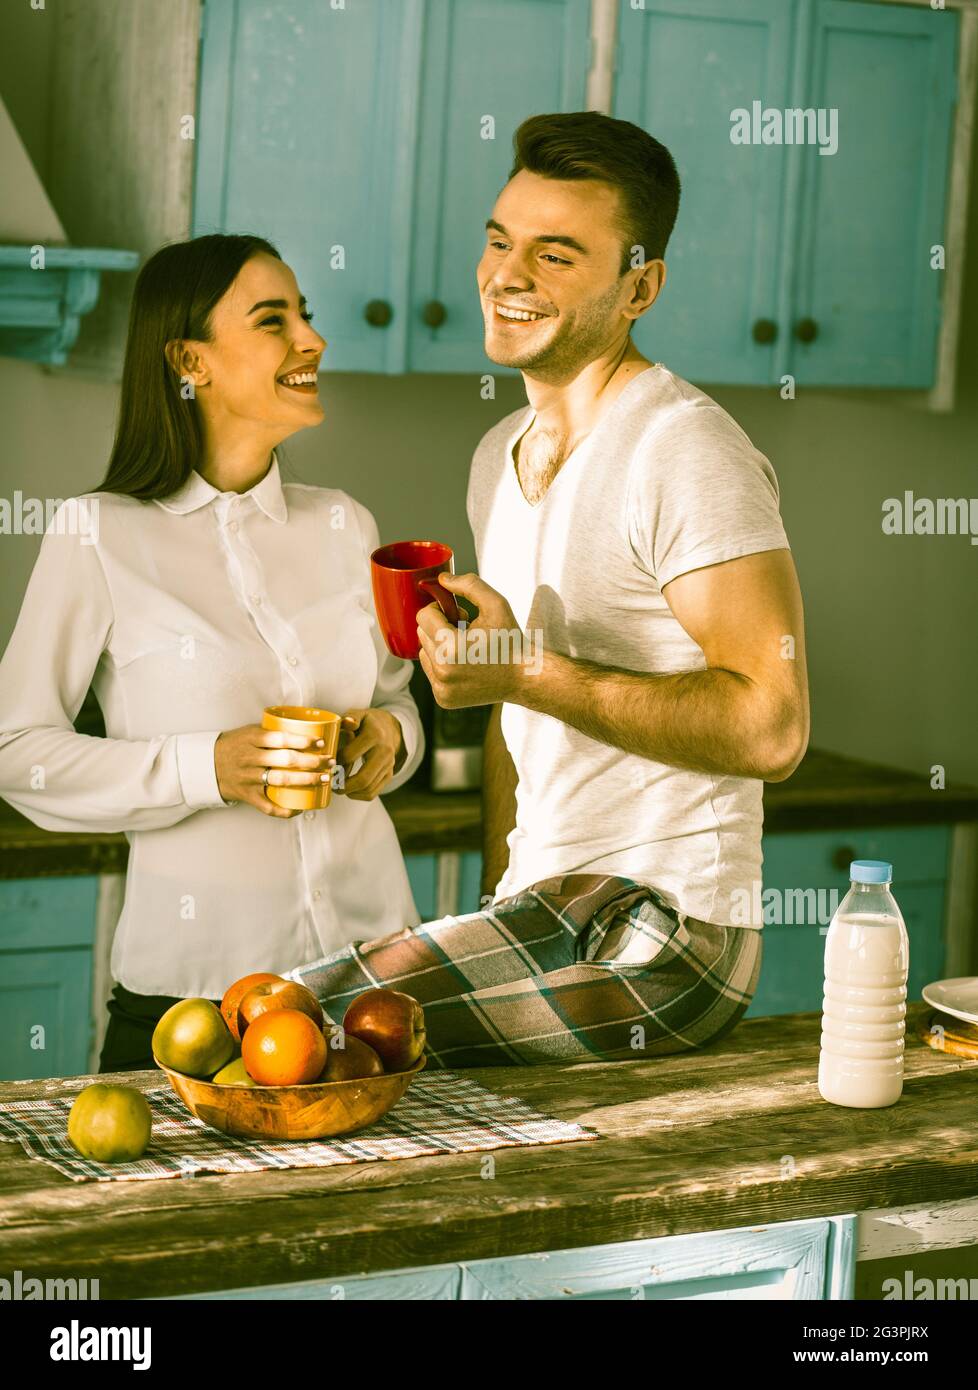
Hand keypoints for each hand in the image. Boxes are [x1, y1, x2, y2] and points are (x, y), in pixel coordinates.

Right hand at [214, 724, 336, 818]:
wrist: (208, 765)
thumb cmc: (235, 746)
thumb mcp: (249, 732)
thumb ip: (272, 732)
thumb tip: (305, 729)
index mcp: (252, 739)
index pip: (280, 738)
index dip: (302, 740)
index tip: (320, 742)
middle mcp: (250, 758)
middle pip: (286, 760)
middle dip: (312, 762)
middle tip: (329, 762)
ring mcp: (249, 778)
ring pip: (281, 781)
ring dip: (306, 781)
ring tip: (323, 779)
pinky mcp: (248, 795)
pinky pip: (268, 806)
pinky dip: (285, 809)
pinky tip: (301, 807)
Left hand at [334, 708, 403, 799]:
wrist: (390, 729)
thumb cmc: (367, 722)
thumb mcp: (360, 714)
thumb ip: (351, 717)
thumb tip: (347, 723)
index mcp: (375, 735)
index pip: (350, 755)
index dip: (334, 762)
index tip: (325, 763)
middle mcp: (385, 752)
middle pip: (363, 778)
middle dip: (342, 785)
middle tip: (329, 783)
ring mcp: (389, 765)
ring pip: (368, 788)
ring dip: (349, 792)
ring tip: (336, 788)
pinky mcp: (389, 775)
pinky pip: (373, 793)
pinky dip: (358, 796)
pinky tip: (348, 791)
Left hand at [417, 572, 526, 707]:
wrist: (524, 676)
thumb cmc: (511, 640)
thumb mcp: (496, 604)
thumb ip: (469, 585)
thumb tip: (440, 580)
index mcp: (452, 648)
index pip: (423, 616)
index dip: (440, 609)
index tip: (458, 613)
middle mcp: (443, 671)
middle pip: (421, 634)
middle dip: (439, 627)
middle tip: (465, 629)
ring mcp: (442, 688)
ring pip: (424, 653)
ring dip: (438, 645)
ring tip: (465, 647)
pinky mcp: (443, 698)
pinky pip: (431, 672)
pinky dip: (443, 664)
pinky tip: (464, 664)